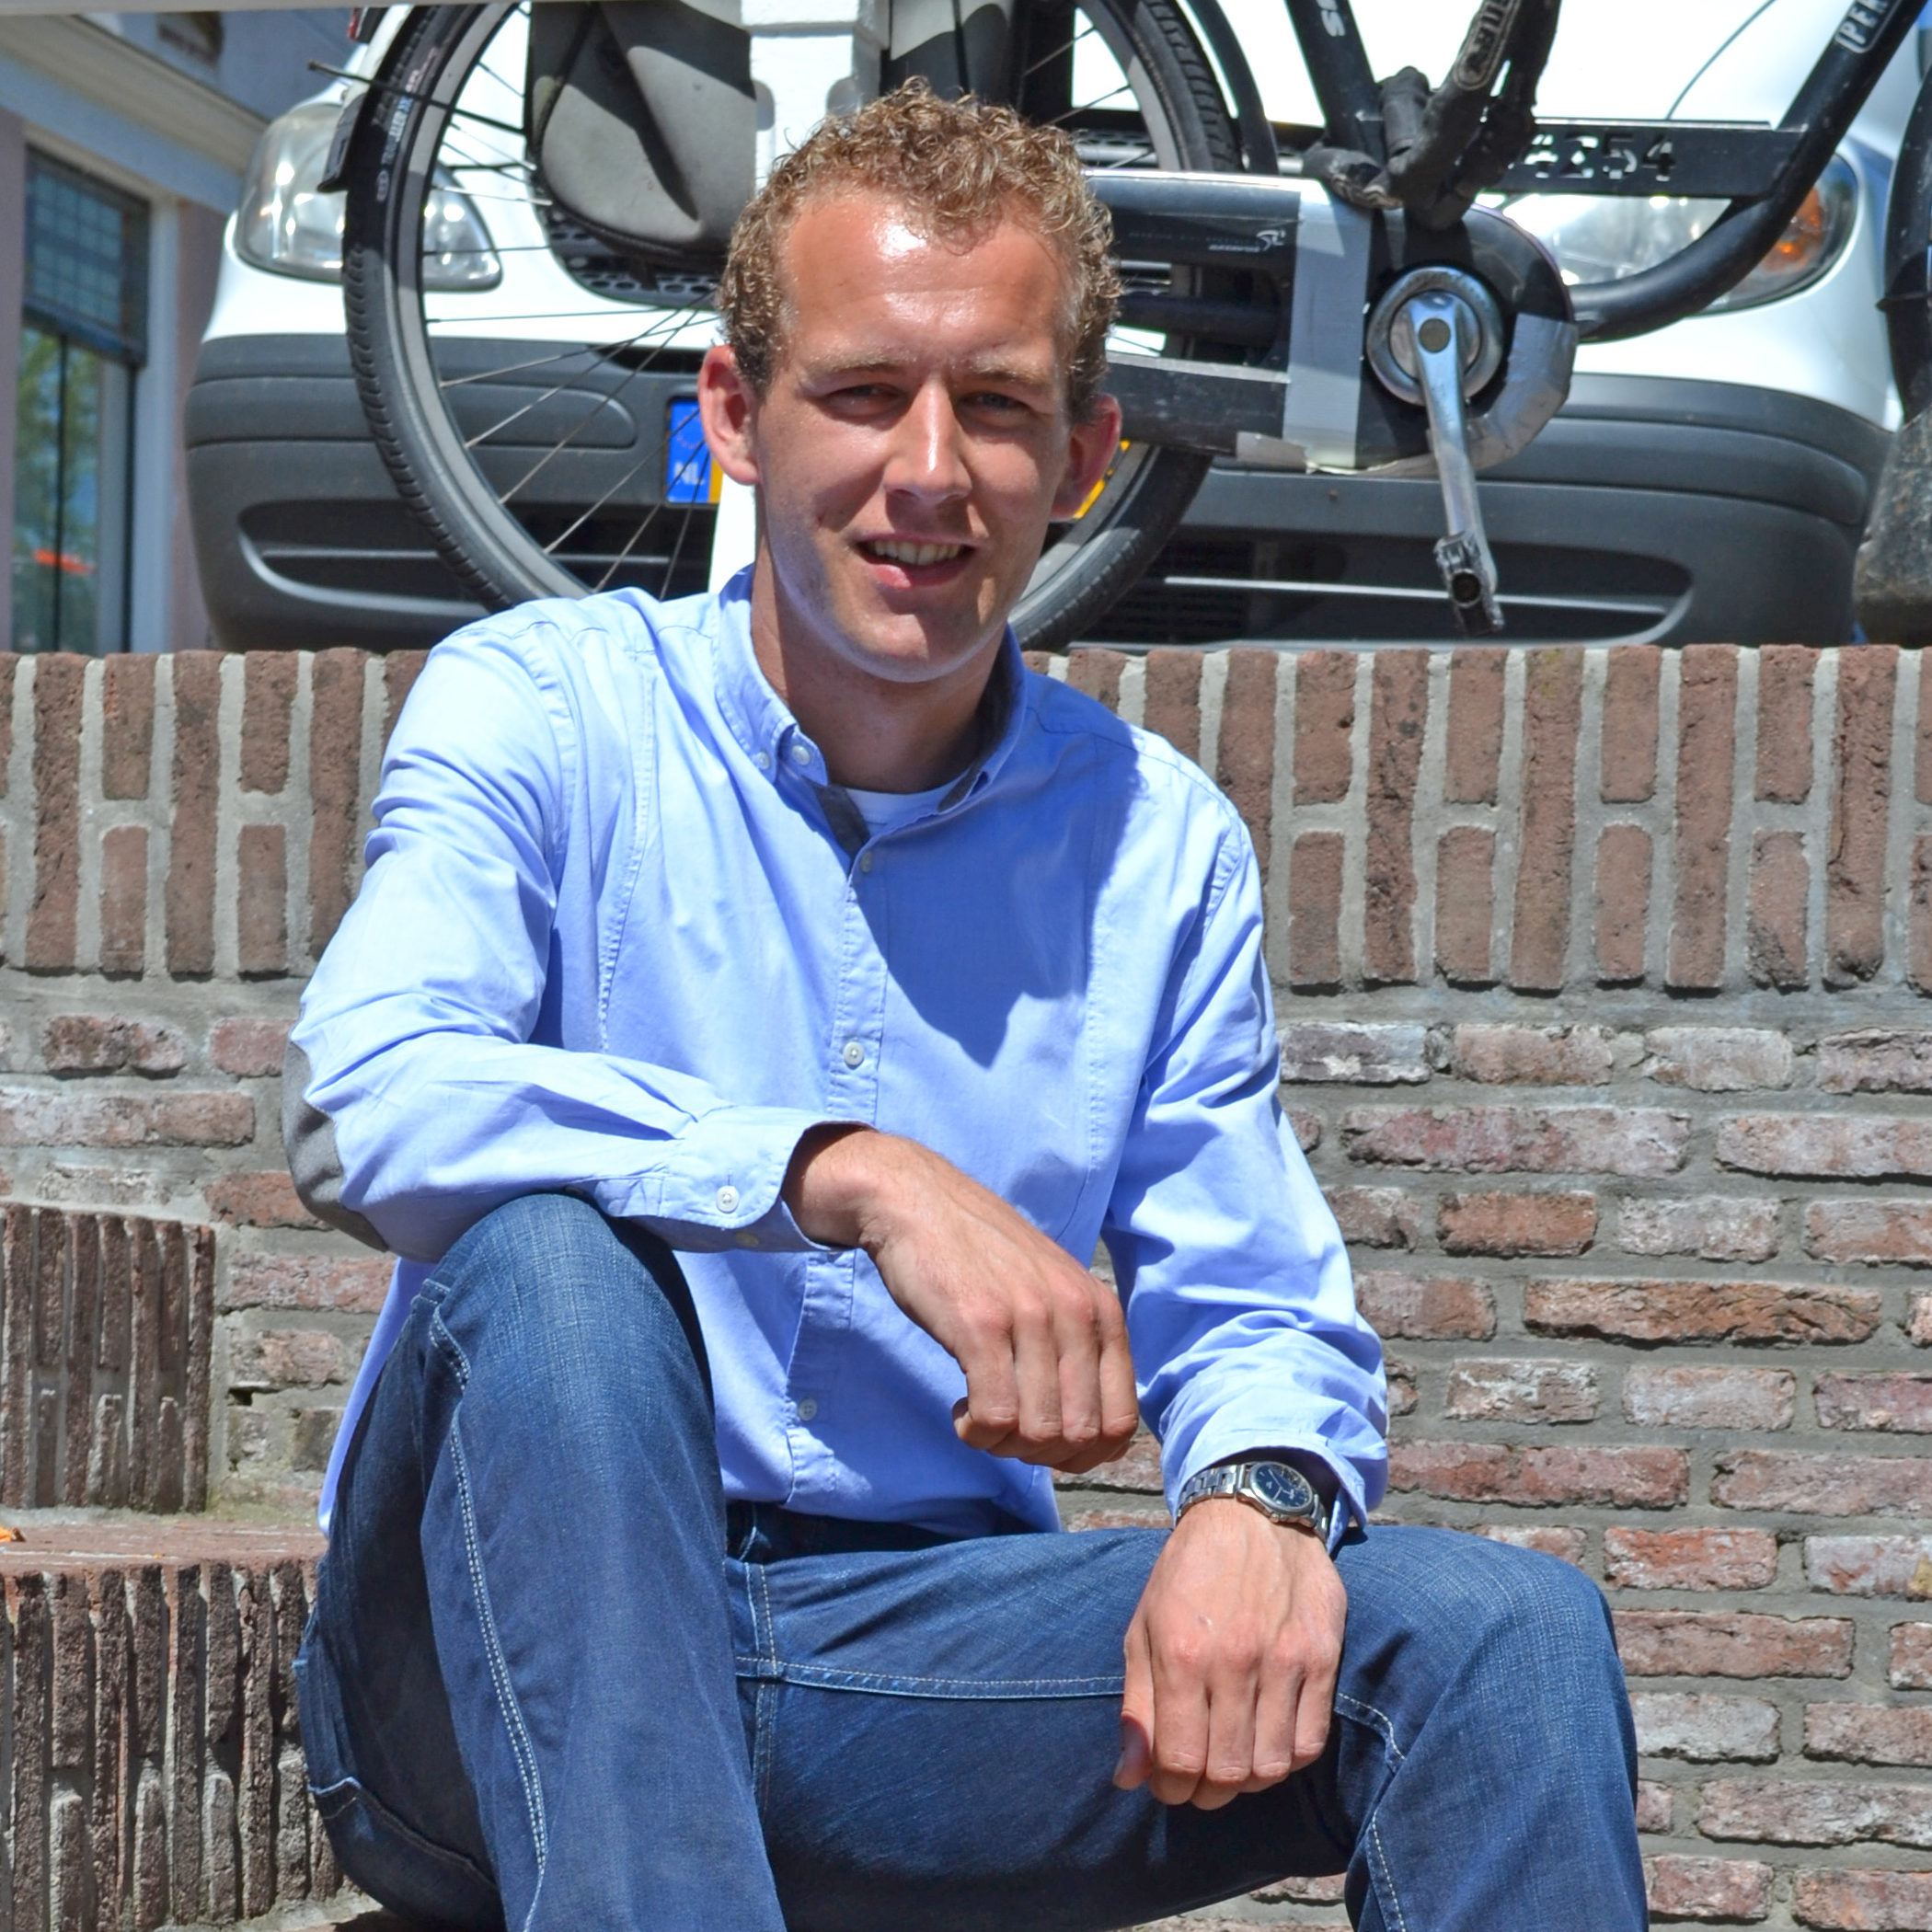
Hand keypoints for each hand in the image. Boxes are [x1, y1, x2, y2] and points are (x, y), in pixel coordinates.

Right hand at [783, 1125, 1138, 1471]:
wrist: (920, 1201)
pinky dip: (975, 1431)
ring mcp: (1030, 1318)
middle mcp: (1076, 1314)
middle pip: (1079, 1435)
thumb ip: (1080, 1348)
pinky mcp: (980, 1325)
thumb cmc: (982, 1256)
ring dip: (1003, 1444)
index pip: (1122, 1422)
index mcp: (1101, 1311)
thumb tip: (1093, 1436)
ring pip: (1038, 1432)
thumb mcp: (1054, 1292)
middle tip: (1005, 1432)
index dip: (1084, 1454)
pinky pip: (993, 1416)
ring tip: (980, 1419)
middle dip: (1040, 1454)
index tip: (1044, 1442)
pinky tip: (959, 1409)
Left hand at [1114, 1498, 1346, 1808]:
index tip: (1168, 1784)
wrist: (1253, 1514)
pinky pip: (1310, 1742)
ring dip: (1247, 1782)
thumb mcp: (1144, 1627)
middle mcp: (1234, 1659)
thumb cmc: (1189, 1574)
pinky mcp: (1322, 1658)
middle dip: (1206, 1793)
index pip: (1179, 1760)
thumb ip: (1137, 1707)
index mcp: (1182, 1652)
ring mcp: (1284, 1660)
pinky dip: (1287, 1760)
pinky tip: (1267, 1746)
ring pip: (1270, 1766)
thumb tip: (1128, 1779)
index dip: (1170, 1788)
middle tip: (1199, 1783)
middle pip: (1227, 1771)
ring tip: (1232, 1766)